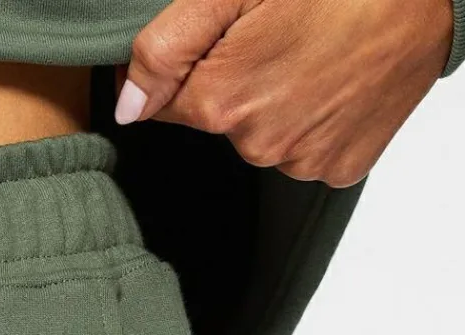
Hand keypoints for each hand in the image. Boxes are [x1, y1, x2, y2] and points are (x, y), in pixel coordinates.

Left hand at [114, 0, 455, 185]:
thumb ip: (166, 48)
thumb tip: (127, 105)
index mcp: (221, 102)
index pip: (166, 104)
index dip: (183, 70)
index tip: (219, 39)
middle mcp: (257, 144)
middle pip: (218, 120)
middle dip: (236, 80)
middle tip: (279, 35)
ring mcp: (301, 162)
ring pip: (263, 135)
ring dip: (277, 100)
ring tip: (314, 53)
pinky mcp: (339, 168)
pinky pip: (307, 149)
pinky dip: (315, 120)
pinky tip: (334, 81)